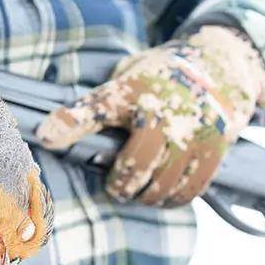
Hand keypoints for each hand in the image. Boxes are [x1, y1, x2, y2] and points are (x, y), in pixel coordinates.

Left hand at [36, 26, 264, 206]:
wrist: (219, 66)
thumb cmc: (158, 78)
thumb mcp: (126, 76)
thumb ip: (99, 105)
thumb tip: (52, 134)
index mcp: (134, 89)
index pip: (97, 107)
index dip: (69, 123)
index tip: (44, 137)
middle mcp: (164, 111)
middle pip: (136, 165)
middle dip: (120, 185)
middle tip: (115, 187)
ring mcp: (192, 132)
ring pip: (162, 184)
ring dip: (145, 196)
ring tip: (138, 191)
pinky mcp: (214, 149)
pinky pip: (189, 189)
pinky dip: (172, 199)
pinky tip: (161, 194)